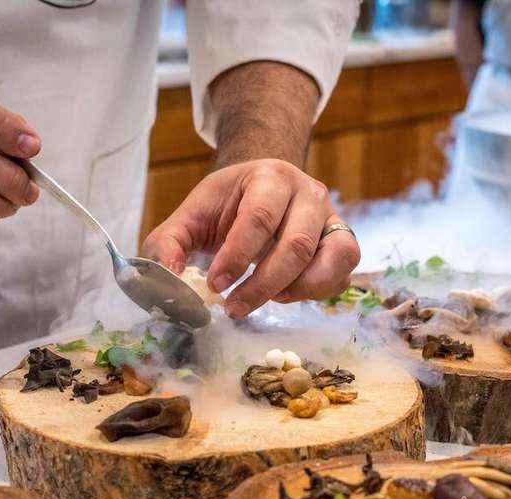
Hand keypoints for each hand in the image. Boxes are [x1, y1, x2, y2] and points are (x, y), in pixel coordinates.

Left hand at [142, 159, 359, 318]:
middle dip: (263, 285)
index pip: (258, 218)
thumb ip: (169, 244)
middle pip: (296, 245)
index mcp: (270, 177)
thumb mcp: (191, 215)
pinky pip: (342, 274)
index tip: (215, 285)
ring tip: (266, 300)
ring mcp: (332, 217)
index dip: (237, 256)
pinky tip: (285, 294)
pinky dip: (316, 292)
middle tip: (234, 308)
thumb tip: (167, 278)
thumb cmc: (227, 205)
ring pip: (331, 260)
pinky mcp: (343, 242)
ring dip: (296, 290)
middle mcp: (308, 193)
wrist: (264, 189)